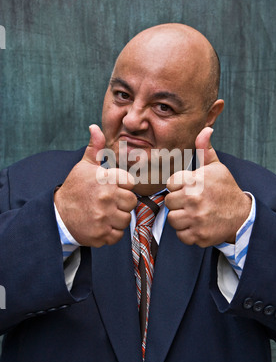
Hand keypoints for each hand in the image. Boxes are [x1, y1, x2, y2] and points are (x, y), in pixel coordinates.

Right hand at [54, 124, 136, 246]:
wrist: (57, 215)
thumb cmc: (74, 189)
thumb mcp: (84, 166)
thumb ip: (95, 147)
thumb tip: (95, 127)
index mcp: (106, 179)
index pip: (131, 183)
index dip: (123, 186)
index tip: (112, 188)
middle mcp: (106, 198)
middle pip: (131, 202)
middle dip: (122, 203)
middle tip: (109, 202)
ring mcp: (104, 217)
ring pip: (126, 219)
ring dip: (118, 218)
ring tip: (104, 214)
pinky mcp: (101, 234)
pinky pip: (118, 235)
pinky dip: (112, 232)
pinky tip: (101, 224)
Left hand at [165, 127, 251, 246]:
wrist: (242, 216)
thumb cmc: (225, 189)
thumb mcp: (216, 167)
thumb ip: (204, 149)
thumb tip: (206, 128)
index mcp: (195, 181)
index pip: (170, 184)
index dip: (178, 186)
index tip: (189, 188)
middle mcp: (194, 199)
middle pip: (169, 202)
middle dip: (178, 202)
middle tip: (192, 202)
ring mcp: (196, 219)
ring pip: (172, 219)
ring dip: (181, 218)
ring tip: (194, 213)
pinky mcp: (198, 236)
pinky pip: (181, 235)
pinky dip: (187, 232)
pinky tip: (197, 225)